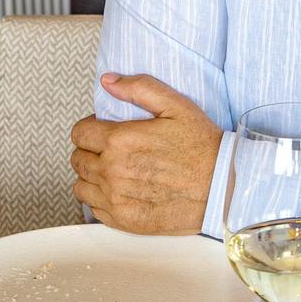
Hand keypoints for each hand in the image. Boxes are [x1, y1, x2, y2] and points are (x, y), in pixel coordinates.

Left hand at [69, 74, 221, 233]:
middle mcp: (112, 171)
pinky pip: (94, 209)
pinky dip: (102, 199)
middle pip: (78, 159)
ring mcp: (116, 198)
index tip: (104, 131)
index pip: (79, 133)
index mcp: (119, 140)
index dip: (90, 128)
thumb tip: (109, 81)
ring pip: (81, 185)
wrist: (222, 187)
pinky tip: (122, 191)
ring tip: (115, 172)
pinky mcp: (124, 220)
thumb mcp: (176, 106)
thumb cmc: (203, 147)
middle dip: (90, 151)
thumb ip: (139, 88)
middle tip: (112, 151)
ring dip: (93, 176)